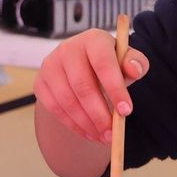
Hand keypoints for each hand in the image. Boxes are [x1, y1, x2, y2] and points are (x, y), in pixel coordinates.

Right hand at [34, 28, 148, 144]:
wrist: (83, 67)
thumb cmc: (110, 65)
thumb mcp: (127, 62)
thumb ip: (136, 64)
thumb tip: (134, 70)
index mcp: (93, 40)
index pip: (103, 64)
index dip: (115, 89)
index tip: (126, 112)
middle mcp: (68, 49)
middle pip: (82, 86)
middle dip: (99, 114)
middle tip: (112, 134)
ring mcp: (50, 65)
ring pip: (67, 100)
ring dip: (86, 123)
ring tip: (103, 137)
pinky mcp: (40, 82)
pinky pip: (55, 108)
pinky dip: (73, 125)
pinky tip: (88, 133)